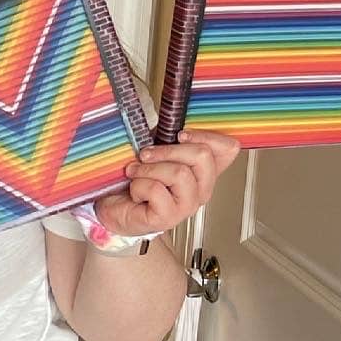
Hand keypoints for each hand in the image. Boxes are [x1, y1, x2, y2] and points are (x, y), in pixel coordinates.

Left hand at [95, 128, 241, 236]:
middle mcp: (201, 189)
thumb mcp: (155, 152)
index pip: (228, 149)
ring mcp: (187, 206)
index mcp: (202, 171)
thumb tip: (171, 123)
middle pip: (203, 156)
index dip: (207, 136)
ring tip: (135, 173)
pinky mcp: (168, 218)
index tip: (180, 134)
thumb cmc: (135, 179)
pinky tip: (135, 192)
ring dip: (148, 168)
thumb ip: (169, 139)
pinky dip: (138, 185)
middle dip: (168, 150)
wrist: (112, 206)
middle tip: (146, 154)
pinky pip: (156, 189)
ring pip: (179, 173)